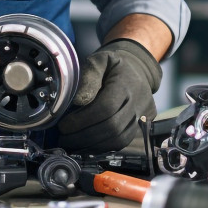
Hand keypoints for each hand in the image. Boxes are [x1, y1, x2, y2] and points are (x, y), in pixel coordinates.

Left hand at [56, 38, 161, 152]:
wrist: (138, 69)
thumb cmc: (113, 65)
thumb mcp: (100, 59)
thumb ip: (89, 75)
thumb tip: (78, 100)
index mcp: (126, 83)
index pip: (106, 107)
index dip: (83, 120)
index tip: (64, 125)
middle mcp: (138, 101)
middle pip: (112, 127)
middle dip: (84, 136)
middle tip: (64, 138)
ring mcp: (143, 116)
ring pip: (118, 139)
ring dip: (92, 146)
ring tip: (73, 144)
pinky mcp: (142, 127)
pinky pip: (123, 143)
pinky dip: (103, 147)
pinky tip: (87, 145)